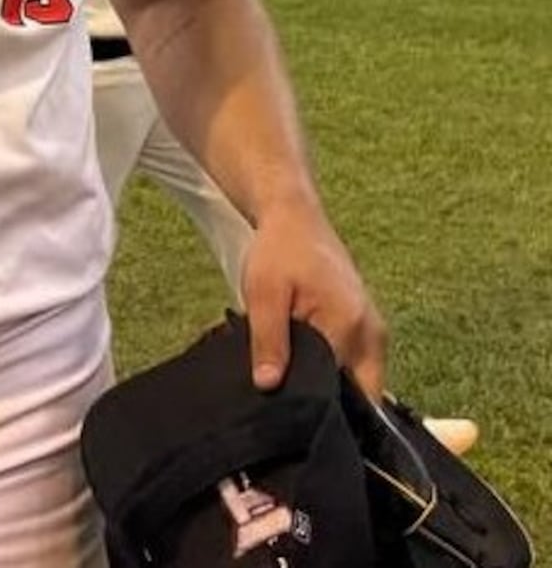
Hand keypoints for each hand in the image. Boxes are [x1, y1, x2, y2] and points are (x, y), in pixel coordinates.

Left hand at [240, 197, 385, 398]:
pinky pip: (357, 365)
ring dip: (331, 388)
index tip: (290, 415)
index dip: (316, 407)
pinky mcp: (367, 330)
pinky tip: (305, 368)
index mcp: (350, 328)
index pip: (341, 392)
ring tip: (294, 384)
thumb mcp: (263, 294)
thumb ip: (269, 341)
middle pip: (359, 394)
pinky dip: (335, 372)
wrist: (296, 220)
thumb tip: (269, 386)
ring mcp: (374, 333)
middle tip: (289, 403)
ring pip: (359, 382)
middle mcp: (373, 336)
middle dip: (329, 404)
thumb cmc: (279, 252)